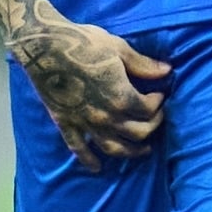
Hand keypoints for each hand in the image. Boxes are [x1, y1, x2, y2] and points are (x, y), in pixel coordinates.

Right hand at [13, 18, 169, 168]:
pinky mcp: (65, 124)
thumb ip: (143, 65)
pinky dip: (89, 160)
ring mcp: (85, 123)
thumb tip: (167, 71)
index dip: (158, 103)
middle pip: (137, 133)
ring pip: (114, 148)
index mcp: (122, 97)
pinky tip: (97, 168)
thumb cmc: (84, 43)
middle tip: (156, 117)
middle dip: (152, 125)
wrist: (44, 47)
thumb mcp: (119, 49)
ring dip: (131, 152)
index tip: (159, 95)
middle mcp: (106, 117)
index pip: (149, 110)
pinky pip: (79, 149)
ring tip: (142, 151)